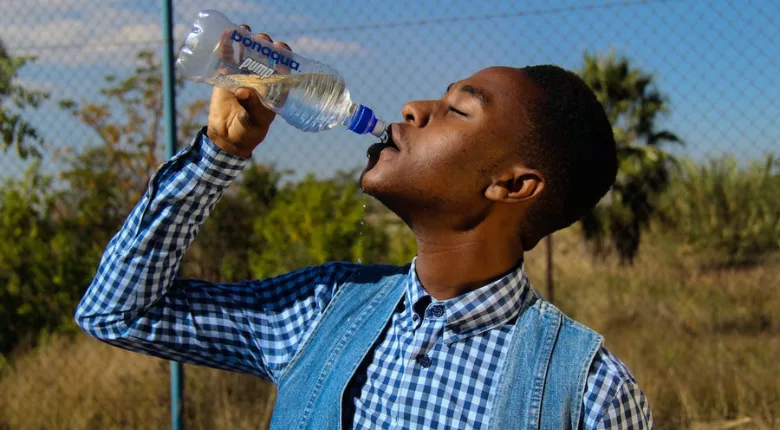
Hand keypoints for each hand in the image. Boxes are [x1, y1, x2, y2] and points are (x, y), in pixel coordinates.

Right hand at [207, 25, 292, 157]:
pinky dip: (227, 45)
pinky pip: (228, 58)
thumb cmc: (249, 131)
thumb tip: (243, 89)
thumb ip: (251, 105)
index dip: (283, 56)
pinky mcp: (228, 75)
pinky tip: (227, 33)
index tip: (280, 48)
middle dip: (265, 45)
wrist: (227, 137)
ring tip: (244, 30)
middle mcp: (261, 79)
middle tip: (261, 40)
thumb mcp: (254, 121)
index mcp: (275, 89)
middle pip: (266, 57)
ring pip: (248, 53)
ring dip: (247, 40)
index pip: (283, 67)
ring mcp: (244, 75)